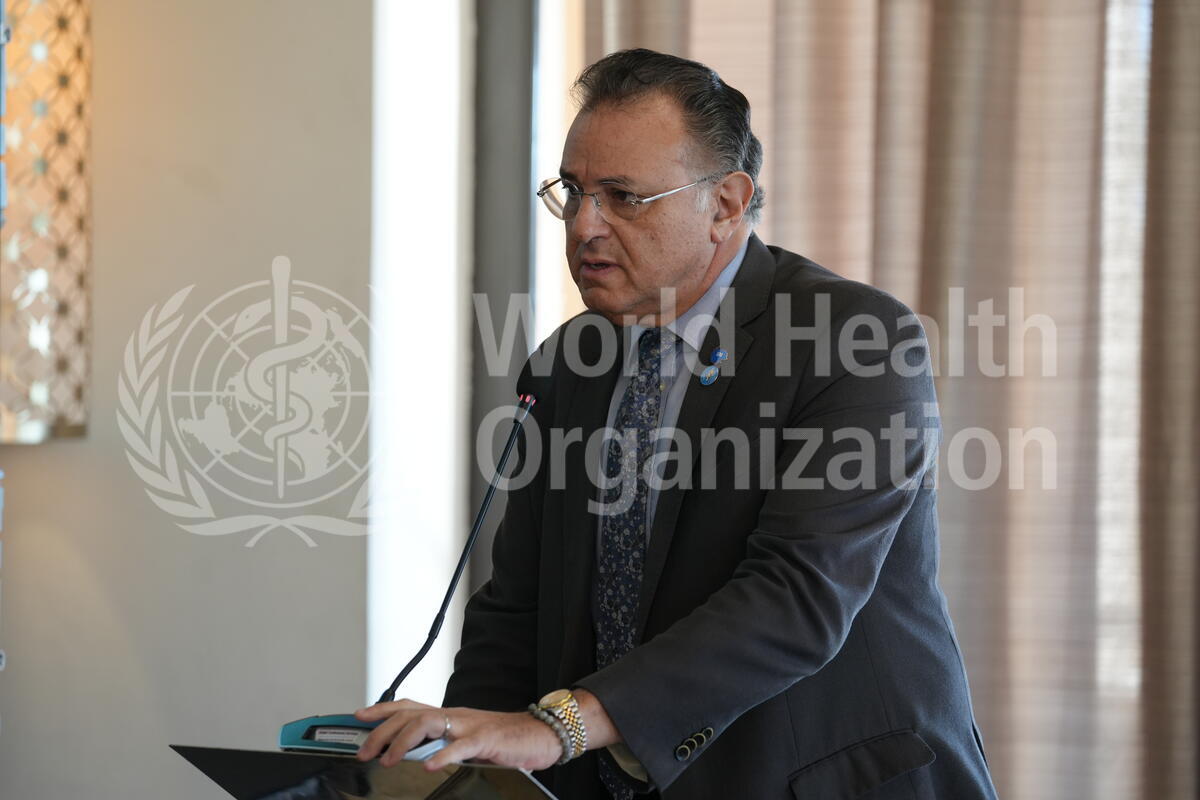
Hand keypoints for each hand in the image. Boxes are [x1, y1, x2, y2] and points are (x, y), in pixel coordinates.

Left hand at [354, 699, 562, 771]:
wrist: (539, 734)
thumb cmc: (503, 739)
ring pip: (428, 724)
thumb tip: (412, 754)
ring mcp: (469, 725)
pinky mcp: (486, 740)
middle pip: (410, 715)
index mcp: (449, 715)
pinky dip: (442, 756)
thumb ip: (441, 742)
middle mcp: (454, 716)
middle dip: (382, 732)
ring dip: (403, 742)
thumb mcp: (465, 739)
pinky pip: (460, 746)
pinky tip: (428, 766)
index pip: (409, 706)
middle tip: (364, 752)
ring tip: (388, 760)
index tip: (360, 716)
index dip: (382, 709)